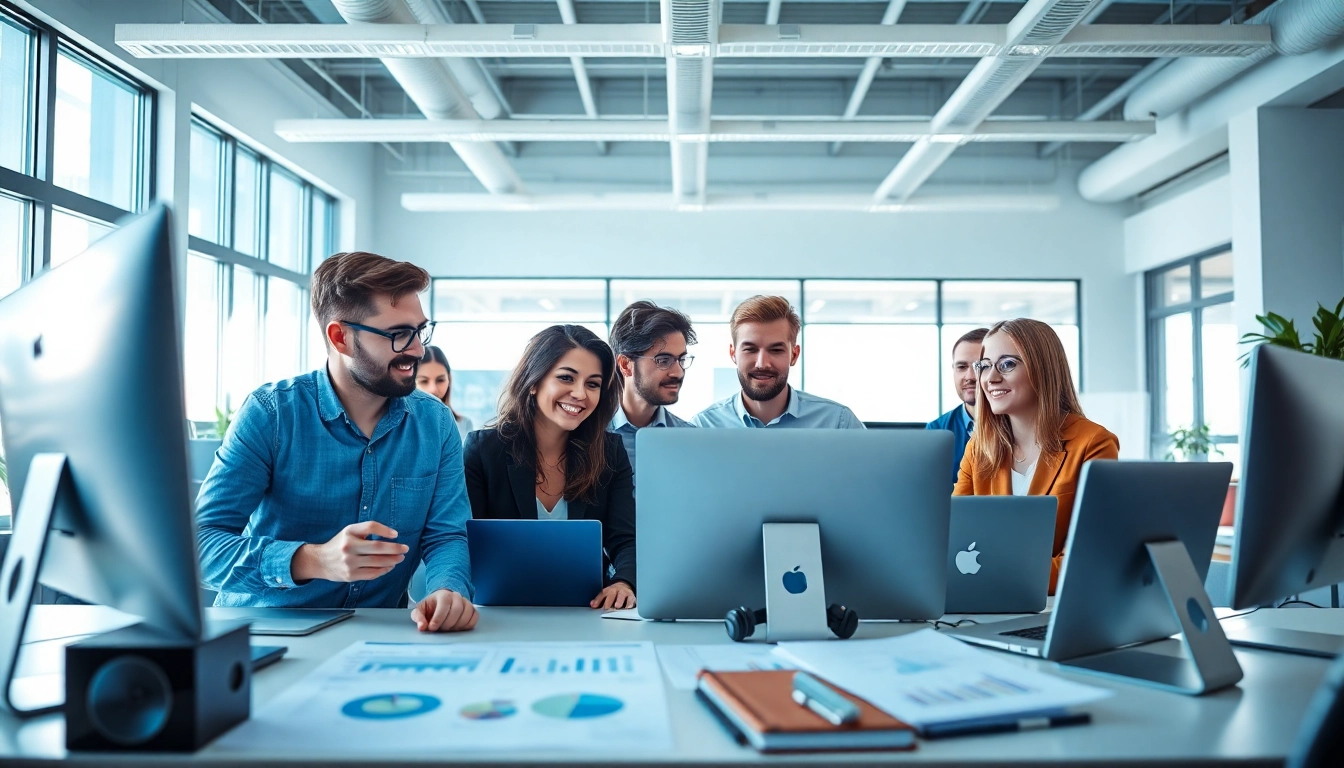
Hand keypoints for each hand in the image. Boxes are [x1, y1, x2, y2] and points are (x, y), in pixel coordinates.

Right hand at [291, 521, 408, 582]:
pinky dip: (384, 570)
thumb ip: (366, 530)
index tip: (396, 534)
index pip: (370, 527)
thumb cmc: (340, 544)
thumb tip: (391, 535)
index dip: (385, 530)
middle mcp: (348, 546)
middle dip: (395, 548)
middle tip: (405, 549)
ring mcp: (349, 562)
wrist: (320, 561)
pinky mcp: (350, 575)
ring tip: (400, 558)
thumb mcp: (349, 531)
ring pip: (377, 562)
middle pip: (377, 547)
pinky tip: (390, 566)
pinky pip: (372, 573)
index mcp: (349, 532)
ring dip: (392, 560)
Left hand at [411, 589, 477, 631]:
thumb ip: (418, 617)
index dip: (438, 618)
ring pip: (467, 614)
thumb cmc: (431, 607)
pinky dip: (467, 625)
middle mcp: (457, 596)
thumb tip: (422, 627)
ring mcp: (466, 602)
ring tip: (448, 629)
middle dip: (448, 623)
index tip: (432, 628)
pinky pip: (474, 617)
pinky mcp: (472, 610)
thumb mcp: (420, 610)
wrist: (441, 602)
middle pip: (457, 610)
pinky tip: (458, 628)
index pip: (444, 604)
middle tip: (441, 629)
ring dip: (457, 625)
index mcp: (443, 595)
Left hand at [591, 581, 635, 609]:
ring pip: (623, 596)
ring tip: (618, 606)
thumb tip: (592, 605)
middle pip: (614, 594)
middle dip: (611, 600)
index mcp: (610, 590)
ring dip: (620, 601)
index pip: (604, 594)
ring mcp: (625, 593)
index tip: (599, 607)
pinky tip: (628, 607)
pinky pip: (631, 600)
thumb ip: (598, 600)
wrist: (625, 585)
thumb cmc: (614, 592)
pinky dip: (630, 603)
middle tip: (608, 607)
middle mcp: (617, 590)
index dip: (600, 600)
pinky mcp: (632, 597)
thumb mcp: (605, 593)